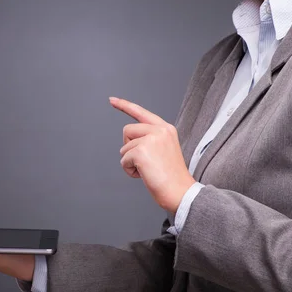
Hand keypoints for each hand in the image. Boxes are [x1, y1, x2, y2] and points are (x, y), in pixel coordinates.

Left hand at [110, 96, 195, 213]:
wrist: (180, 192)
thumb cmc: (172, 177)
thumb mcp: (164, 150)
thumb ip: (150, 140)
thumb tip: (129, 141)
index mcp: (166, 129)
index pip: (141, 112)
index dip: (124, 106)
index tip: (111, 100)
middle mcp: (159, 130)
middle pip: (127, 131)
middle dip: (129, 147)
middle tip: (144, 161)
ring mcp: (150, 139)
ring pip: (124, 147)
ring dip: (130, 161)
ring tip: (148, 170)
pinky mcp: (141, 151)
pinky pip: (123, 160)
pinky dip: (129, 170)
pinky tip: (143, 175)